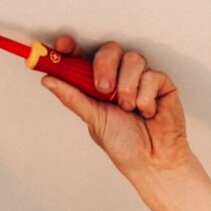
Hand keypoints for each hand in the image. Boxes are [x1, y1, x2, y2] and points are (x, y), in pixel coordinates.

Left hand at [41, 37, 189, 178]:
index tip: (62, 47)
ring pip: (132, 59)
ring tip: (130, 110)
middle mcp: (119, 78)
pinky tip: (147, 113)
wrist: (153, 163)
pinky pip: (151, 76)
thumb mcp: (94, 120)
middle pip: (109, 49)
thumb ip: (73, 97)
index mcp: (99, 86)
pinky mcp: (160, 83)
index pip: (85, 58)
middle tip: (104, 90)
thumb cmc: (126, 147)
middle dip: (105, 67)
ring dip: (128, 88)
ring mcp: (141, 79)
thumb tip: (49, 81)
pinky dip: (146, 99)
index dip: (73, 49)